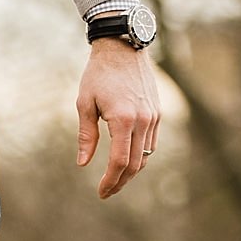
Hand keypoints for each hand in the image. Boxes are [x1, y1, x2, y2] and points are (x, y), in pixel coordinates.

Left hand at [76, 41, 161, 199]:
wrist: (123, 48)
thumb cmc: (98, 74)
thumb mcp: (84, 103)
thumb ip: (86, 135)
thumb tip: (83, 163)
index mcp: (123, 120)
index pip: (119, 161)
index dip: (111, 181)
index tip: (101, 192)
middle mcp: (143, 121)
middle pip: (135, 164)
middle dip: (121, 181)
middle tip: (107, 192)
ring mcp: (154, 117)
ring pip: (146, 155)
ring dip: (132, 170)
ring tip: (115, 179)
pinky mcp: (157, 113)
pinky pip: (151, 142)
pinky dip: (140, 155)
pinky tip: (126, 158)